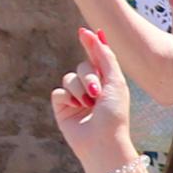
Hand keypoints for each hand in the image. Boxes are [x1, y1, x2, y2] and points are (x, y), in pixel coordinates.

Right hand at [51, 25, 134, 172]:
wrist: (102, 141)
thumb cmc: (114, 114)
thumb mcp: (115, 82)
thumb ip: (106, 58)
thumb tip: (97, 36)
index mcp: (108, 82)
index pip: (97, 58)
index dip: (91, 44)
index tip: (83, 31)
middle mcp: (91, 88)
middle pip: (82, 66)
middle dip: (89, 76)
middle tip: (97, 93)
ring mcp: (76, 98)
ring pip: (68, 78)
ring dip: (79, 89)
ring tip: (89, 105)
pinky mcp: (62, 108)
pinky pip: (58, 92)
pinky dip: (67, 99)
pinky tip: (75, 110)